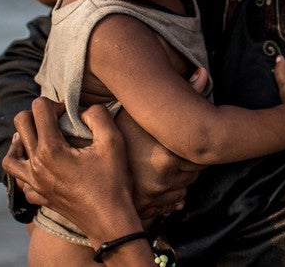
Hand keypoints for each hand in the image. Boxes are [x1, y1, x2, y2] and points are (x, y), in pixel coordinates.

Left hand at [3, 98, 139, 239]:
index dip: (57, 103)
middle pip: (20, 125)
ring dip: (22, 141)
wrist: (109, 220)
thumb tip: (85, 108)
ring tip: (38, 138)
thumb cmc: (113, 181)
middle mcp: (35, 165)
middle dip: (38, 114)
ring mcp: (34, 184)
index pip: (39, 109)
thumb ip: (99, 115)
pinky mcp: (39, 197)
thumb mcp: (113, 141)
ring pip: (10, 157)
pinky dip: (26, 171)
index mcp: (50, 149)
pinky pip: (21, 183)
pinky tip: (41, 168)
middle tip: (58, 120)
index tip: (71, 113)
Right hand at [121, 67, 207, 219]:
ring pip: (185, 188)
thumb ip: (175, 94)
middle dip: (188, 162)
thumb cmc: (111, 138)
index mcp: (166, 159)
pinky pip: (175, 202)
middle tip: (173, 150)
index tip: (182, 139)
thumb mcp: (135, 116)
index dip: (193, 145)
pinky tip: (160, 181)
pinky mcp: (149, 211)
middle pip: (195, 172)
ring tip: (164, 164)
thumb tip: (203, 73)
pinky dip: (171, 194)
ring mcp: (156, 199)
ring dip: (181, 179)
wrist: (81, 170)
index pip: (201, 155)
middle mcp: (164, 181)